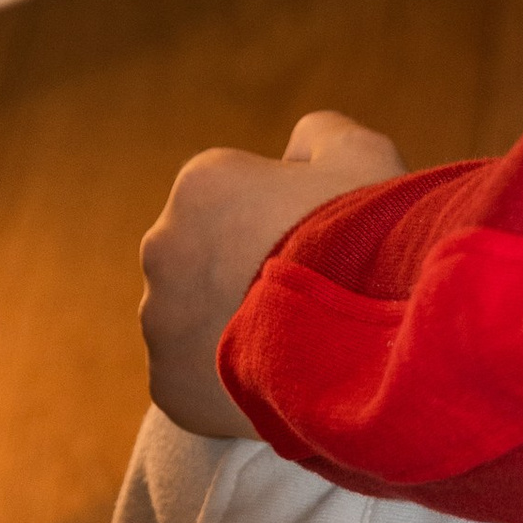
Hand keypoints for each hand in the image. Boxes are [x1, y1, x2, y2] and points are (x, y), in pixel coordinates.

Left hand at [141, 111, 407, 437]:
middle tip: (299, 296)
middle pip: (204, 256)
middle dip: (239, 270)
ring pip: (192, 317)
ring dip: (227, 325)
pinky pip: (193, 376)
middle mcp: (163, 247)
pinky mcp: (168, 385)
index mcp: (201, 185)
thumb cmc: (363, 242)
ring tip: (289, 344)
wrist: (362, 348)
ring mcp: (160, 323)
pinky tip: (270, 378)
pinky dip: (223, 378)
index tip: (313, 246)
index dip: (278, 221)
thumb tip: (295, 152)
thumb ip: (317, 136)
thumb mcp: (358, 154)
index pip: (231, 197)